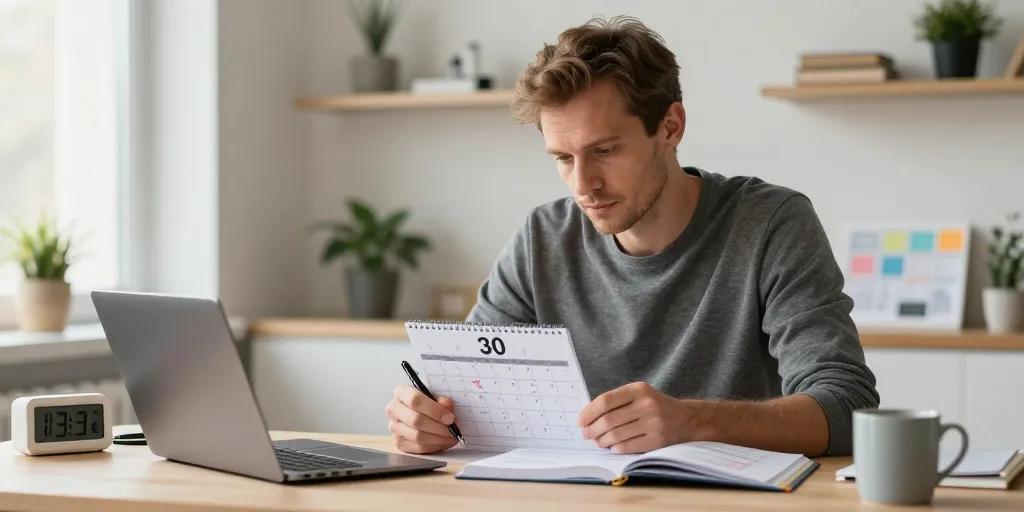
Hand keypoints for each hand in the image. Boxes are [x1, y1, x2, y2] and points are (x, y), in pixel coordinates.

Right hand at [385, 384, 458, 453]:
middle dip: (439, 427)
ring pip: (417, 436)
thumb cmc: (427, 401)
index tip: (450, 418)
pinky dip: (434, 446)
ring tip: (452, 437)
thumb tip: (447, 407)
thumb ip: (441, 400)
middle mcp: (394, 409)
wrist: (417, 412)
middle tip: (454, 430)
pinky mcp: (398, 442)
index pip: (415, 400)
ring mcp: (394, 427)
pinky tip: (444, 442)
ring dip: (439, 439)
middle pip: (416, 421)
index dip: (434, 410)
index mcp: (401, 392)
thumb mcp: (435, 395)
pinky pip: (418, 448)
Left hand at [577, 382, 695, 453]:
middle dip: (592, 429)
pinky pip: (627, 446)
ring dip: (602, 440)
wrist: (688, 419)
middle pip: (609, 420)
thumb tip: (588, 416)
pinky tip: (613, 446)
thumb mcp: (639, 394)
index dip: (589, 412)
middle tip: (585, 434)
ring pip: (616, 435)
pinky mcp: (657, 440)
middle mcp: (647, 405)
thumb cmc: (656, 406)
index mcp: (639, 390)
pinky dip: (616, 447)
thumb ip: (616, 401)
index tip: (580, 421)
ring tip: (598, 441)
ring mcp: (653, 423)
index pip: (606, 401)